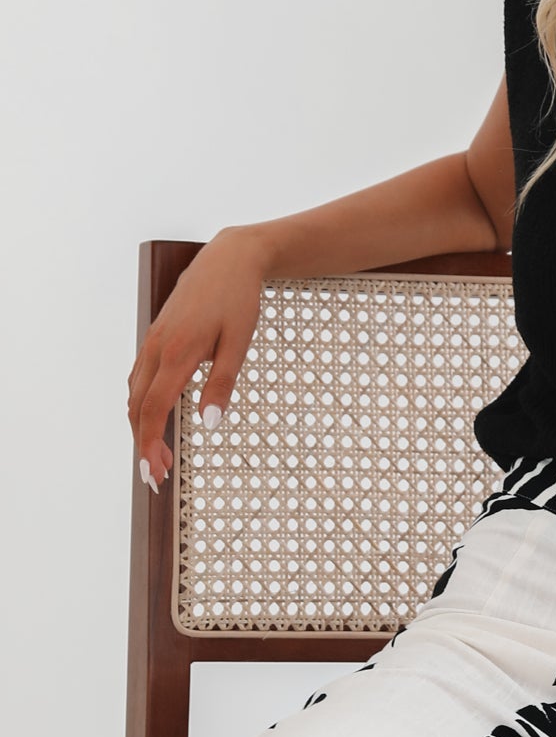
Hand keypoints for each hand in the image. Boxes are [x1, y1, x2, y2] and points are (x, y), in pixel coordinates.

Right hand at [127, 229, 267, 491]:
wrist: (228, 259)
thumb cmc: (238, 300)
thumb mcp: (239, 344)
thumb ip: (222, 385)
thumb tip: (209, 424)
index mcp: (176, 352)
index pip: (154, 409)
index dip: (150, 444)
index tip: (155, 473)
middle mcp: (156, 348)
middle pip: (138, 407)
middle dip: (144, 445)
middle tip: (158, 477)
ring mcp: (152, 341)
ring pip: (136, 394)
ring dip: (143, 427)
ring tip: (161, 457)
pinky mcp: (155, 338)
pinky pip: (140, 378)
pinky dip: (144, 405)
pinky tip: (156, 419)